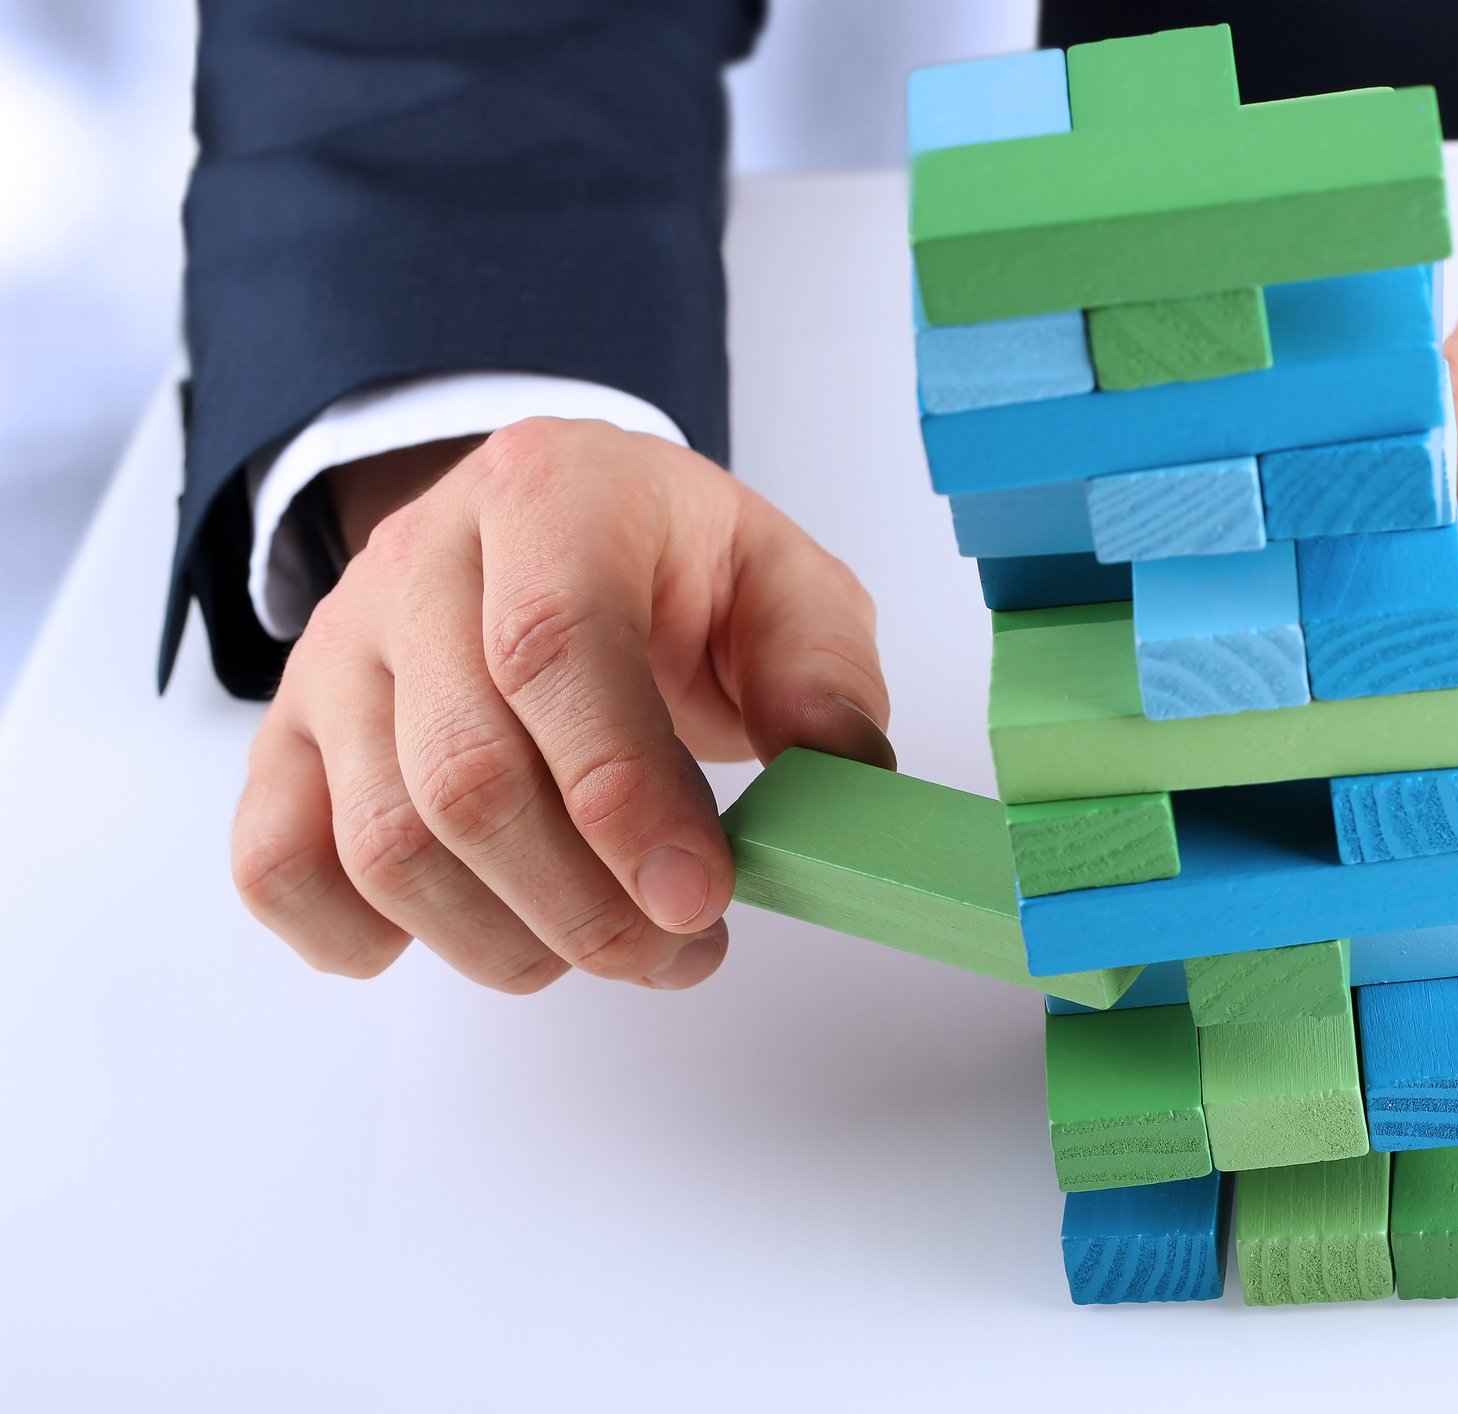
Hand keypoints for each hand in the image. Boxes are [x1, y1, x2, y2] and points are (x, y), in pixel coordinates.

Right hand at [230, 418, 892, 991]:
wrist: (558, 535)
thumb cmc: (676, 571)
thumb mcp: (785, 587)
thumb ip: (824, 673)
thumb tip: (842, 771)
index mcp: (551, 492)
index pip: (555, 646)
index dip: (623, 792)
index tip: (699, 895)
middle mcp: (417, 560)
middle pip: (466, 772)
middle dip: (585, 902)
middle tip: (679, 949)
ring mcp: (337, 652)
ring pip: (381, 841)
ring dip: (506, 940)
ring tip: (610, 948)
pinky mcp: (289, 736)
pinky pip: (276, 866)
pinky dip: (362, 938)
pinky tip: (472, 928)